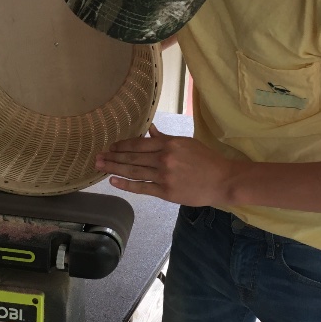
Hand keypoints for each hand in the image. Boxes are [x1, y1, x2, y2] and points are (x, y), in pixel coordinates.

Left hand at [95, 124, 233, 204]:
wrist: (223, 180)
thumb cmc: (207, 160)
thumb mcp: (187, 143)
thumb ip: (165, 138)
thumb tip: (150, 129)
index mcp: (168, 144)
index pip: (138, 143)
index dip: (122, 145)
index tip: (110, 146)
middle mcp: (163, 158)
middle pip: (131, 157)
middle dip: (112, 157)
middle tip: (97, 157)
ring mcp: (164, 176)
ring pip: (133, 171)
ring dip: (114, 169)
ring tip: (100, 167)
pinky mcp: (166, 192)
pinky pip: (141, 188)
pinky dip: (126, 184)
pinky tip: (113, 181)